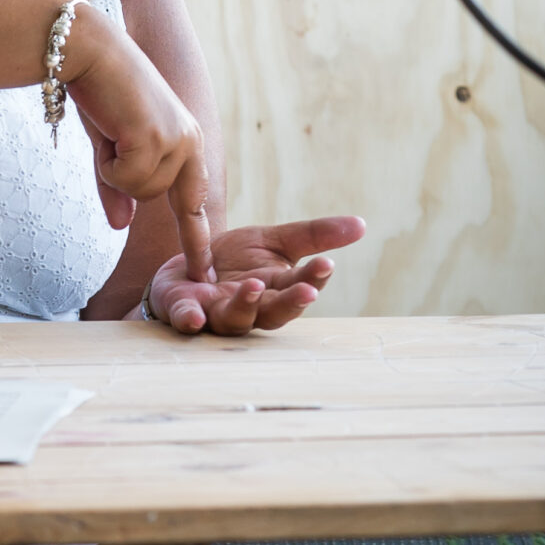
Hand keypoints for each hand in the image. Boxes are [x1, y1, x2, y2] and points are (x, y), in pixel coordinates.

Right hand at [63, 6, 212, 280]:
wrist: (91, 53)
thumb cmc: (100, 94)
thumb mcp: (110, 150)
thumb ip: (117, 189)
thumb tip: (122, 226)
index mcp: (187, 144)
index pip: (195, 204)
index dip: (198, 242)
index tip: (203, 275)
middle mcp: (190, 144)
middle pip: (157, 200)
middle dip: (125, 180)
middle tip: (112, 139)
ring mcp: (177, 142)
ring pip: (140, 192)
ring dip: (115, 169)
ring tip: (111, 130)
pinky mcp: (158, 140)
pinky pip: (126, 180)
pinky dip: (108, 164)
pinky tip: (108, 130)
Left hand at [145, 216, 366, 335]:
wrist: (183, 269)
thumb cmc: (234, 260)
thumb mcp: (273, 240)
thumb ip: (313, 235)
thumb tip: (361, 224)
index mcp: (275, 290)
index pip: (299, 286)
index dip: (313, 279)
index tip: (326, 265)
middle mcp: (250, 308)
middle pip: (274, 311)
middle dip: (290, 302)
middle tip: (306, 292)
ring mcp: (217, 313)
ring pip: (236, 319)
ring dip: (245, 306)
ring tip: (252, 286)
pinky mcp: (184, 311)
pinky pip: (187, 320)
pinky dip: (191, 320)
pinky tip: (195, 318)